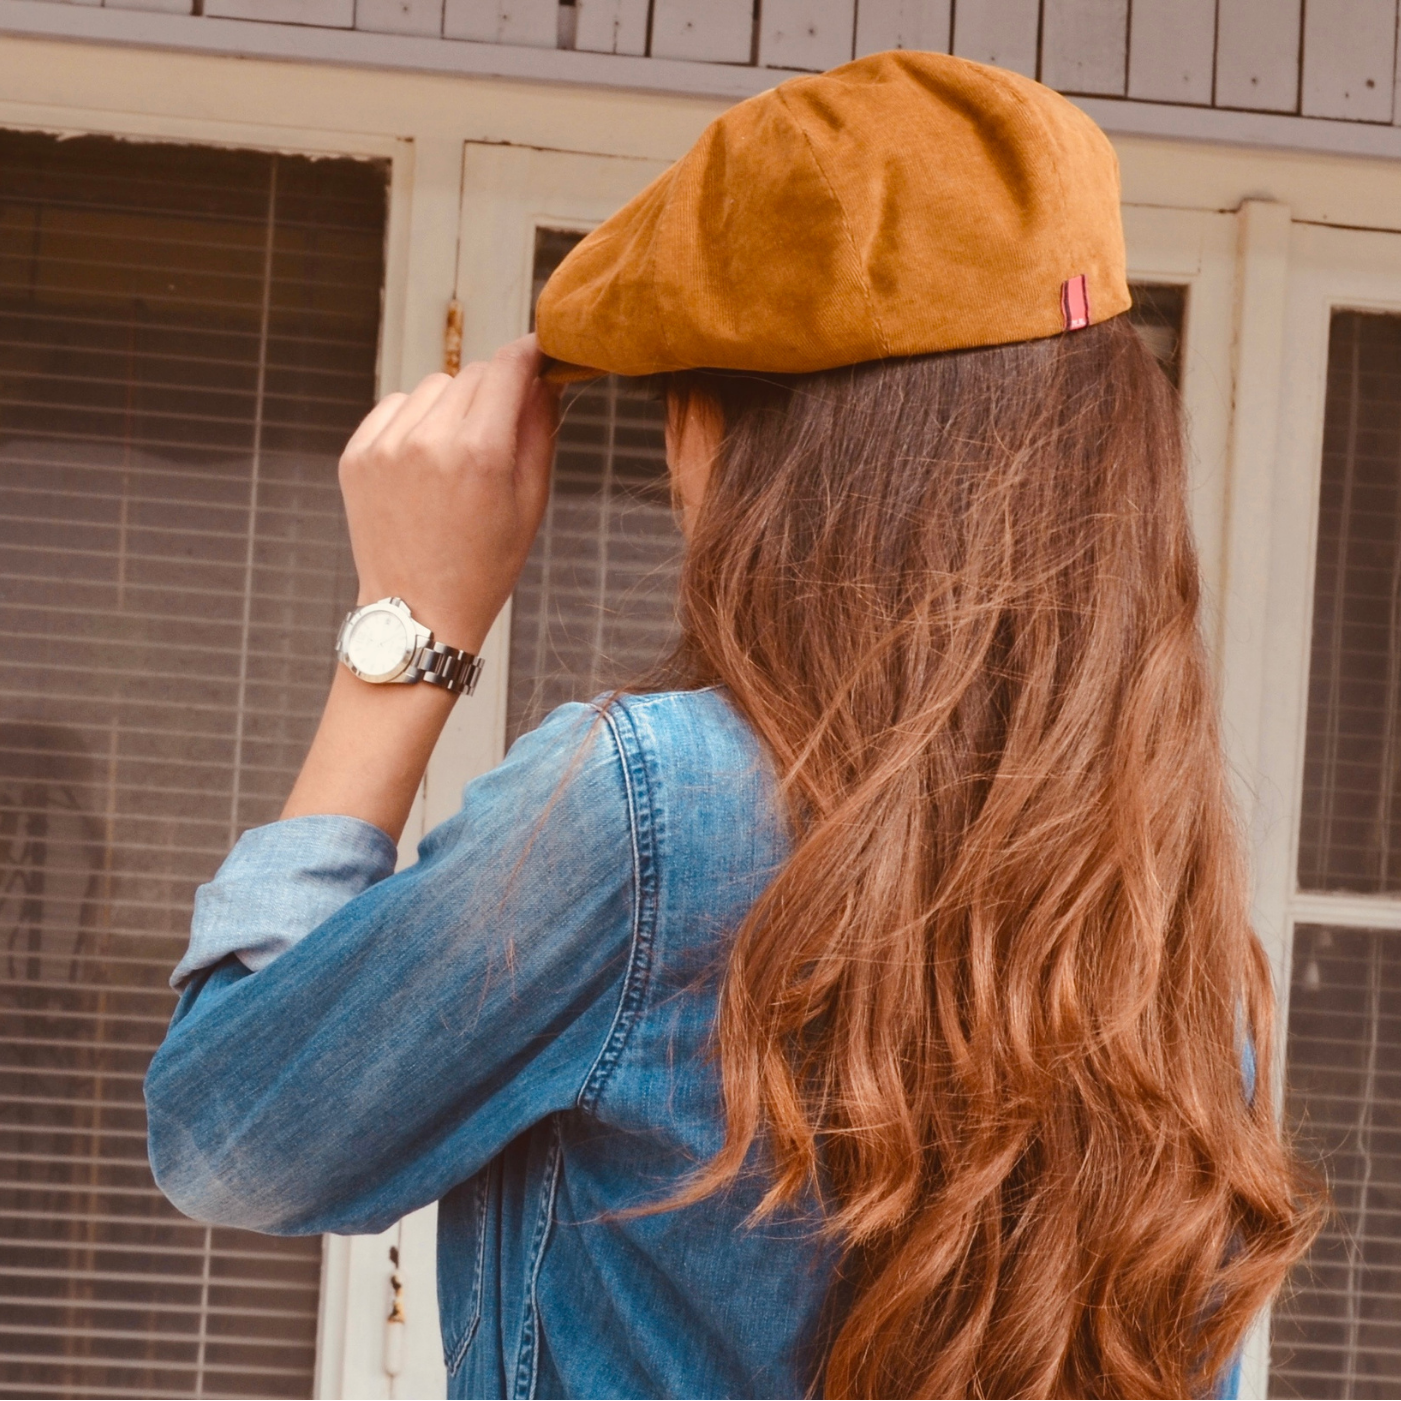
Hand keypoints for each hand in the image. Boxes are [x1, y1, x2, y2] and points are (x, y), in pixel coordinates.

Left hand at [339, 335, 558, 653]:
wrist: (418, 611)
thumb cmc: (483, 566)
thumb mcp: (530, 502)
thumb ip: (539, 432)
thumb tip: (544, 380)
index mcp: (480, 453)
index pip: (506, 368)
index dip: (527, 353)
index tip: (538, 350)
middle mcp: (429, 440)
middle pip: (471, 375)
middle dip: (492, 392)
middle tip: (499, 430)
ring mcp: (386, 446)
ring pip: (432, 387)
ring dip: (451, 406)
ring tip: (456, 456)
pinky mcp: (356, 455)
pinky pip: (393, 407)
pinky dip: (413, 421)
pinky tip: (424, 462)